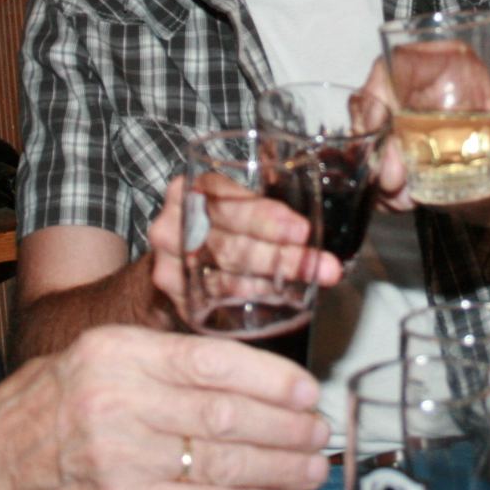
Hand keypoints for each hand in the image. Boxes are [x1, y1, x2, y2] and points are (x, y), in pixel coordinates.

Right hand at [0, 325, 330, 489]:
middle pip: (225, 414)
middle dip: (285, 427)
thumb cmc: (45, 406)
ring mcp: (121, 457)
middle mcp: (120, 401)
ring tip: (310, 469)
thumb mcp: (97, 355)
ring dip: (278, 469)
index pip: (210, 361)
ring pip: (221, 462)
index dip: (270, 379)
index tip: (305, 390)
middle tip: (318, 433)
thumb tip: (247, 376)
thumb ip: (163, 361)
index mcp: (118, 353)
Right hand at [147, 175, 343, 327]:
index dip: (265, 217)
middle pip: (229, 243)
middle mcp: (171, 225)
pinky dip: (251, 298)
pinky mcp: (177, 295)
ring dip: (273, 281)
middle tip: (319, 262)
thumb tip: (319, 202)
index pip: (227, 201)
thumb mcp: (235, 198)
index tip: (301, 230)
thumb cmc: (218, 220)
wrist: (178, 253)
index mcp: (190, 190)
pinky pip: (217, 300)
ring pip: (225, 275)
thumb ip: (264, 197)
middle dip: (280, 255)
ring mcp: (170, 263)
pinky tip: (278, 298)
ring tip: (312, 280)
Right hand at [363, 60, 489, 229]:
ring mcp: (415, 136)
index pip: (404, 62)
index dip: (381, 83)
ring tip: (402, 198)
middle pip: (378, 104)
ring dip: (377, 171)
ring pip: (374, 142)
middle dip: (374, 139)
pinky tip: (403, 206)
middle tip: (391, 177)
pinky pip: (383, 177)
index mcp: (455, 74)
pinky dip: (383, 194)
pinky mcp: (414, 171)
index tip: (378, 116)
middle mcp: (427, 100)